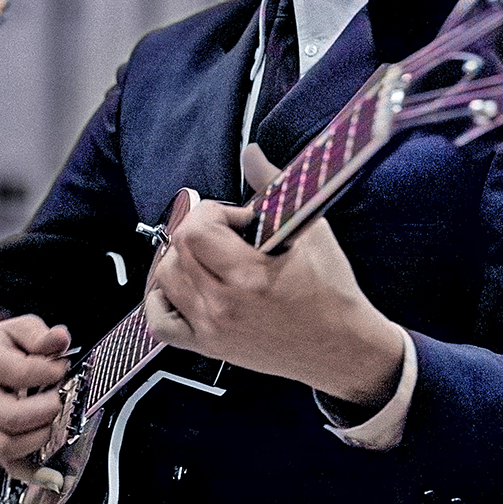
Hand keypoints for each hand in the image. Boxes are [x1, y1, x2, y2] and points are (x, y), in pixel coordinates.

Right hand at [0, 316, 72, 487]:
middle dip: (47, 410)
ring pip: (7, 445)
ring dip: (39, 437)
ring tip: (54, 420)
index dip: (51, 371)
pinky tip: (52, 474)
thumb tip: (61, 338)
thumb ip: (40, 335)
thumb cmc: (0, 347)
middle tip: (60, 397)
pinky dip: (32, 474)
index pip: (20, 373)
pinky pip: (9, 465)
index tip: (62, 365)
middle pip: (11, 416)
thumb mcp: (18, 330)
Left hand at [142, 148, 405, 406]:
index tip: (239, 221)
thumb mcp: (311, 232)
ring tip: (211, 257)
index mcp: (249, 276)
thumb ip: (275, 188)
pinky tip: (183, 288)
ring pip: (164, 279)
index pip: (196, 229)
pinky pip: (160, 323)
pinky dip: (162, 301)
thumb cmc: (332, 293)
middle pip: (177, 249)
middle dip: (199, 230)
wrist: (342, 349)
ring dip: (181, 259)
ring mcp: (212, 328)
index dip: (213, 214)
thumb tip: (251, 154)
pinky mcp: (208, 346)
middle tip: (228, 236)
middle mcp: (224, 305)